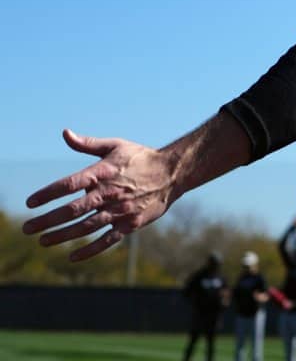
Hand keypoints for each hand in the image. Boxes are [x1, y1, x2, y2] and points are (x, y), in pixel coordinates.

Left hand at [22, 129, 177, 260]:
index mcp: (104, 172)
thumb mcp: (115, 145)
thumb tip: (65, 133)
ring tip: (43, 241)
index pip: (70, 184)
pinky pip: (107, 240)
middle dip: (48, 220)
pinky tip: (72, 256)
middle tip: (28, 228)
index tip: (30, 202)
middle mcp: (110, 193)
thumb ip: (88, 143)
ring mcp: (120, 211)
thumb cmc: (140, 158)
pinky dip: (90, 250)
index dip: (48, 193)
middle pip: (73, 209)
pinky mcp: (130, 224)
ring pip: (87, 227)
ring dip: (63, 236)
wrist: (173, 173)